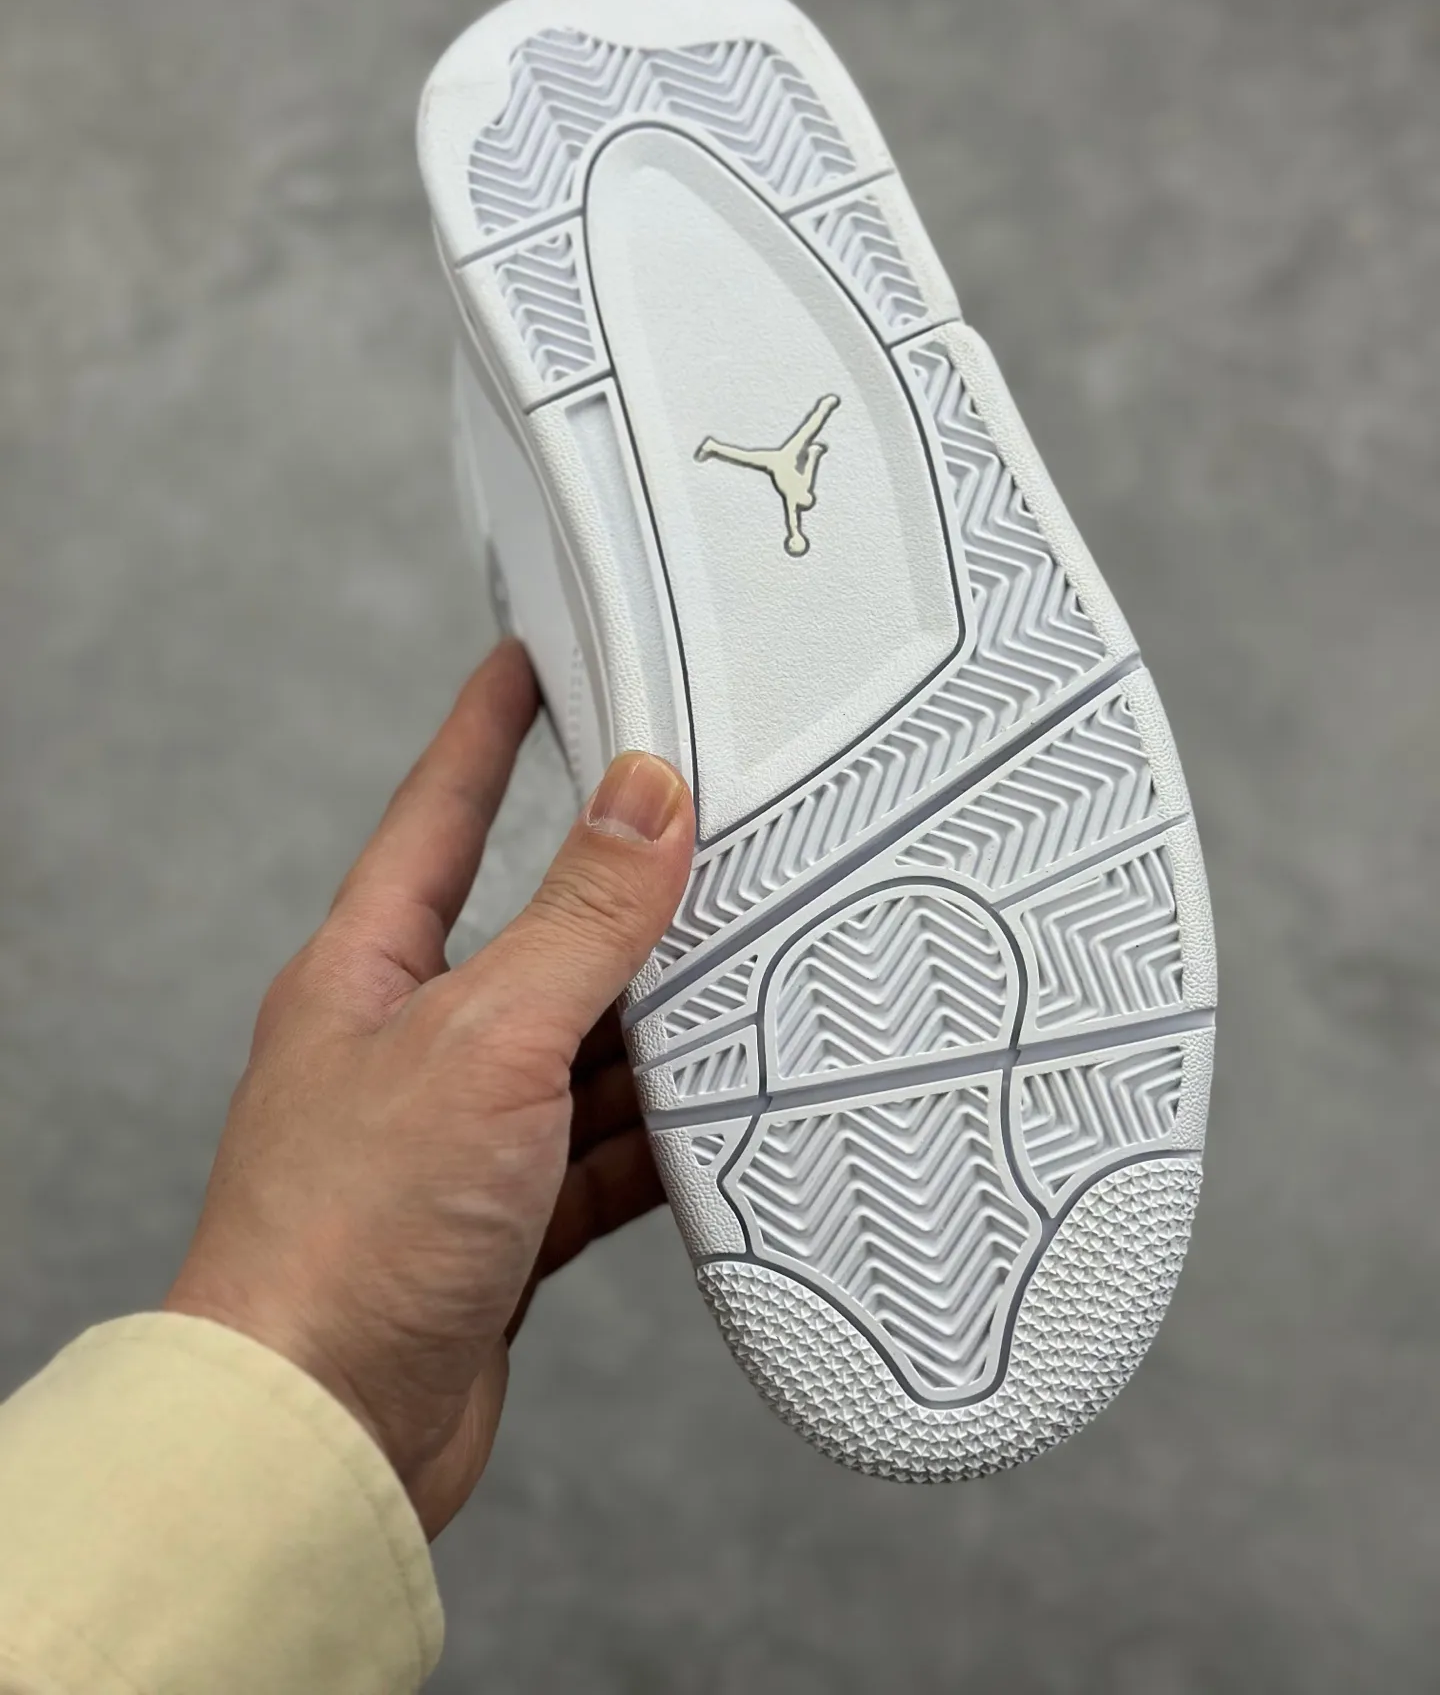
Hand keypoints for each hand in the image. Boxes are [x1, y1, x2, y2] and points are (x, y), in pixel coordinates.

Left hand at [164, 641, 693, 1535]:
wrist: (318, 1438)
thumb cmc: (348, 1231)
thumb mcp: (484, 1040)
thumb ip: (579, 921)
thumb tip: (648, 798)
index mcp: (369, 969)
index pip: (443, 809)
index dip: (491, 726)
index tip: (537, 656)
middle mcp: (411, 1042)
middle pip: (538, 936)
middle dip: (624, 895)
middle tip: (715, 829)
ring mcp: (459, 1137)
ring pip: (583, 1051)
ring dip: (658, 1030)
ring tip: (751, 980)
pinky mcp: (502, 1224)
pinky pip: (601, 1155)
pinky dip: (661, 1143)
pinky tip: (719, 1128)